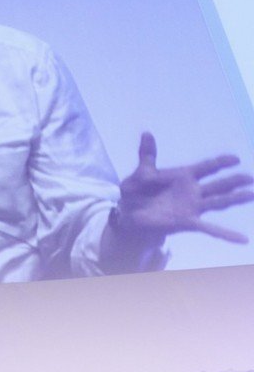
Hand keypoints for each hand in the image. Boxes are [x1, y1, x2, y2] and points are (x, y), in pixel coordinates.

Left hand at [116, 133, 253, 242]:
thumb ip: (148, 154)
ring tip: (252, 194)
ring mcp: (192, 207)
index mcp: (183, 175)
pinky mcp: (188, 222)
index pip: (207, 167)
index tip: (235, 159)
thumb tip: (146, 133)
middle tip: (251, 178)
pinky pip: (210, 228)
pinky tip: (242, 239)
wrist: (129, 213)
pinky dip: (225, 233)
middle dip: (235, 181)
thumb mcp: (143, 172)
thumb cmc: (137, 190)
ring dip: (236, 199)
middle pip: (218, 184)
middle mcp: (192, 190)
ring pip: (219, 202)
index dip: (221, 162)